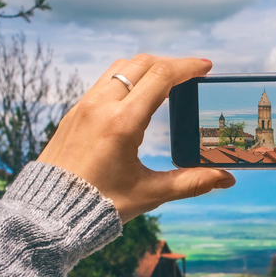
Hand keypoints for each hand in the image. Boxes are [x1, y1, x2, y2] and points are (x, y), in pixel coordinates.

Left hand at [38, 55, 234, 221]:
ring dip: (147, 68)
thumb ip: (191, 182)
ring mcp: (84, 106)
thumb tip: (226, 179)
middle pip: (141, 64)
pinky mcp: (74, 113)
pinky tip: (139, 96)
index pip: (160, 77)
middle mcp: (101, 106)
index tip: (206, 67)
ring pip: (120, 68)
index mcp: (122, 123)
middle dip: (170, 63)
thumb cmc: (100, 205)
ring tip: (167, 81)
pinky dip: (128, 79)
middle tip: (191, 73)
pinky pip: (104, 82)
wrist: (49, 213)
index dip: (187, 67)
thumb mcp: (150, 194)